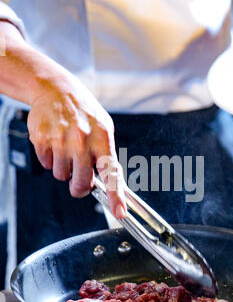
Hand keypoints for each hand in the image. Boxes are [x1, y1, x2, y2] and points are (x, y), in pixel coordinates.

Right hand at [28, 74, 126, 218]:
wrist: (57, 89)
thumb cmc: (84, 112)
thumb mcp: (103, 128)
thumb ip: (105, 156)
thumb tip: (108, 184)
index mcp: (102, 138)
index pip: (112, 173)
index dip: (116, 196)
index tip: (120, 212)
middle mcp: (82, 140)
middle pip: (81, 183)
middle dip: (80, 187)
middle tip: (79, 179)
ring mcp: (61, 139)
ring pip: (61, 175)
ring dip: (64, 168)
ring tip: (66, 148)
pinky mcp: (42, 138)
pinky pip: (45, 164)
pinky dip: (50, 158)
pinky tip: (54, 142)